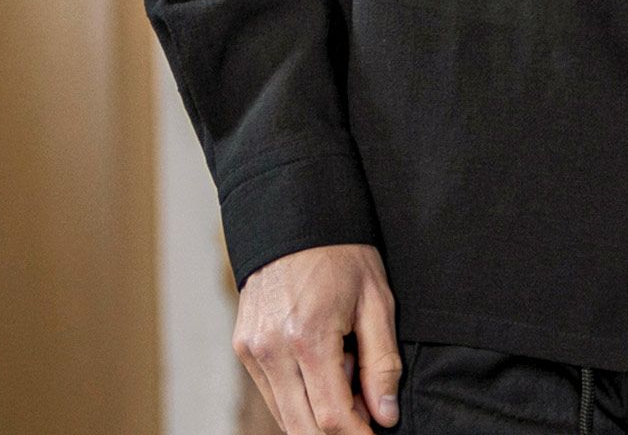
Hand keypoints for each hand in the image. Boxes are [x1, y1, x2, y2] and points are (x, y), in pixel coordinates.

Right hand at [233, 243, 401, 432]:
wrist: (296, 214)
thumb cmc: (342, 253)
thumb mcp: (376, 300)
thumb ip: (381, 362)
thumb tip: (384, 416)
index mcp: (307, 336)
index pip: (331, 417)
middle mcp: (271, 349)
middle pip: (302, 427)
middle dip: (338, 433)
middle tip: (366, 418)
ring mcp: (251, 349)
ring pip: (285, 415)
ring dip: (317, 416)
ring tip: (347, 380)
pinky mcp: (243, 346)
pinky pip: (272, 392)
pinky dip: (299, 397)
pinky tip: (323, 369)